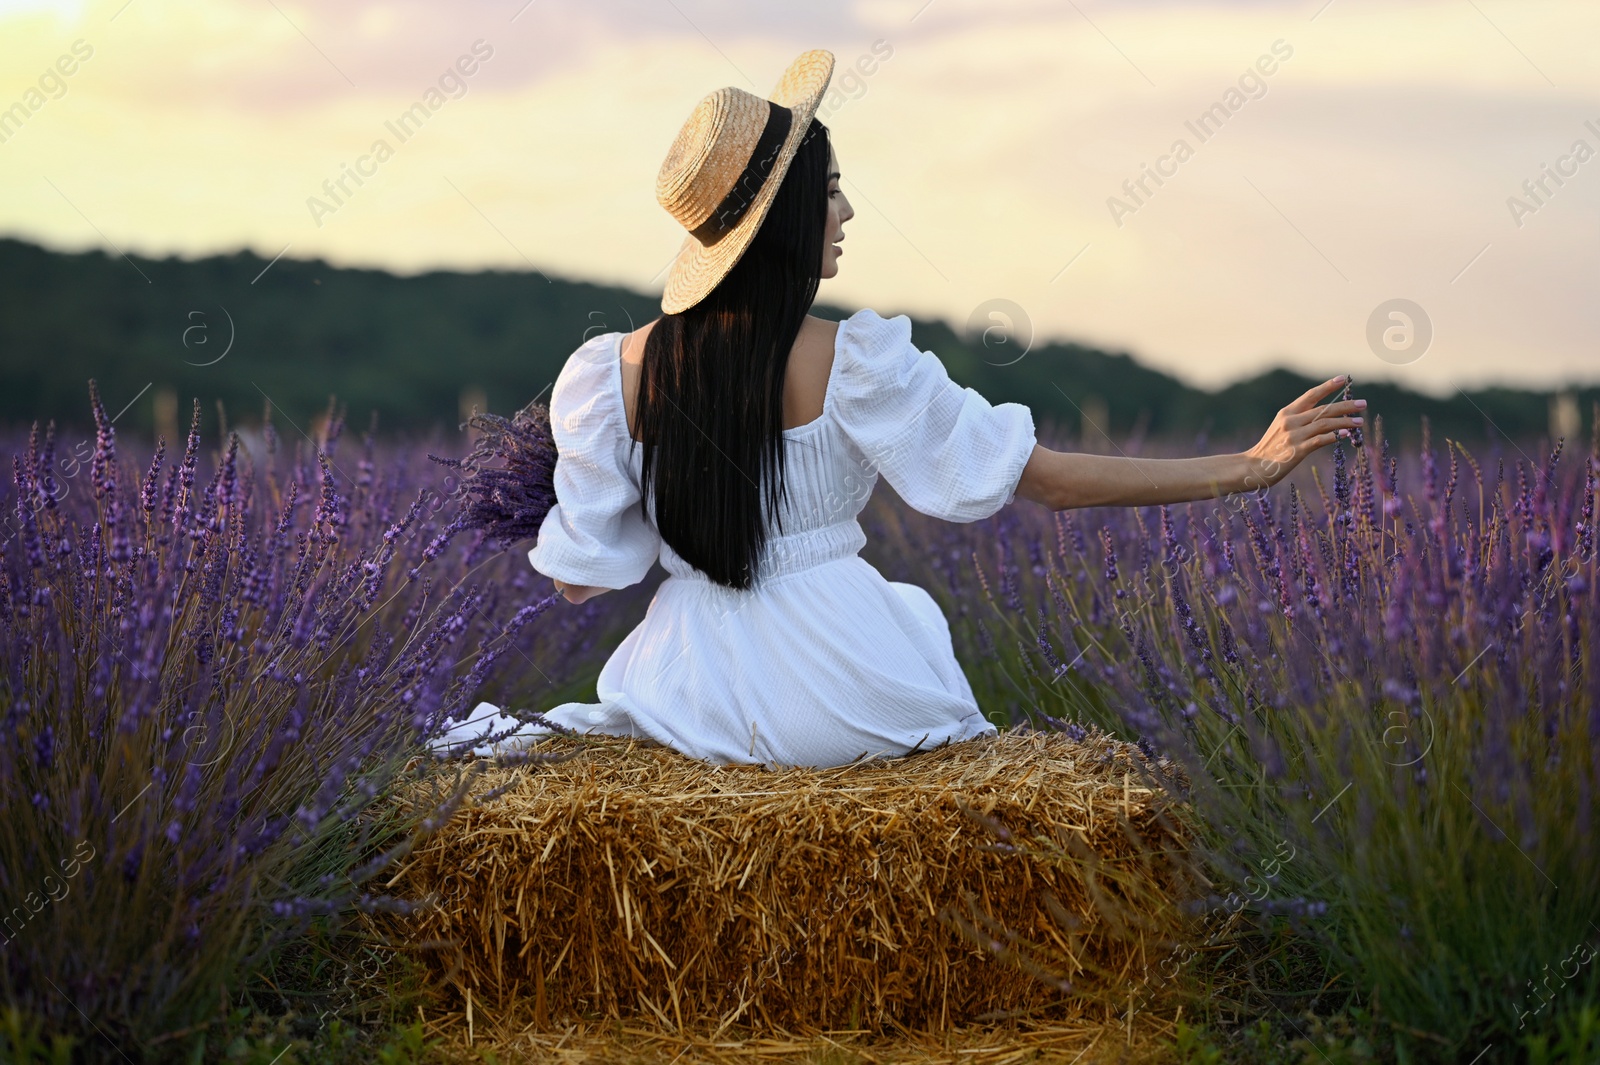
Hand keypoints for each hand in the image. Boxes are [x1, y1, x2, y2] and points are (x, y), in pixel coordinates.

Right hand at [1243, 375, 1365, 488]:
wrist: (1253, 467)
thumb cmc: (1269, 449)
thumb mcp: (1280, 428)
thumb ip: (1299, 420)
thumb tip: (1324, 416)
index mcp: (1286, 413)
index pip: (1311, 395)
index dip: (1328, 386)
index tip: (1343, 379)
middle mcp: (1290, 421)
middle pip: (1324, 409)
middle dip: (1346, 405)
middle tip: (1363, 404)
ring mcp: (1293, 436)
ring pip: (1325, 423)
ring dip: (1345, 422)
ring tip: (1360, 422)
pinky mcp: (1297, 451)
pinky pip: (1320, 440)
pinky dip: (1334, 436)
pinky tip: (1346, 434)